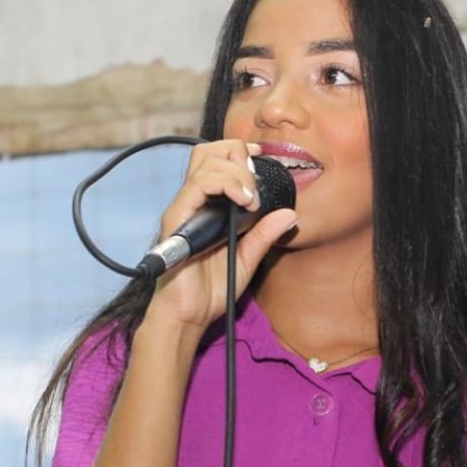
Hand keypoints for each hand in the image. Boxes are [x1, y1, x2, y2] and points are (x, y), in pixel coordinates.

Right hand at [145, 140, 297, 331]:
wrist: (189, 314)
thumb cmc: (211, 290)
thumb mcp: (248, 259)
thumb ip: (265, 235)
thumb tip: (290, 214)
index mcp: (208, 206)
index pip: (217, 159)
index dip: (239, 151)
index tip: (261, 158)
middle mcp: (194, 202)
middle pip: (208, 151)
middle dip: (236, 153)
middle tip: (256, 179)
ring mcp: (184, 208)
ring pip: (204, 161)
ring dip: (235, 170)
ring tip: (252, 197)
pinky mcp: (177, 219)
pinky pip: (197, 186)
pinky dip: (225, 184)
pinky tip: (244, 201)